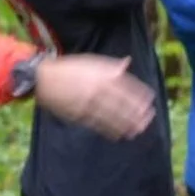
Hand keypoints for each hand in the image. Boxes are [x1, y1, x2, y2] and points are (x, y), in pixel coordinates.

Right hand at [33, 55, 158, 139]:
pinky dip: (110, 130)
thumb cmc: (70, 68)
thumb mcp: (91, 61)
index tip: (150, 99)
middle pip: (121, 102)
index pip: (125, 85)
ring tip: (139, 129)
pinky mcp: (79, 115)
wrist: (44, 78)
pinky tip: (120, 134)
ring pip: (112, 115)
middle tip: (149, 117)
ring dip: (127, 123)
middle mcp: (97, 89)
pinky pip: (98, 124)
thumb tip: (127, 62)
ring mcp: (88, 103)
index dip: (139, 93)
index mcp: (101, 74)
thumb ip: (110, 65)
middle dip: (137, 111)